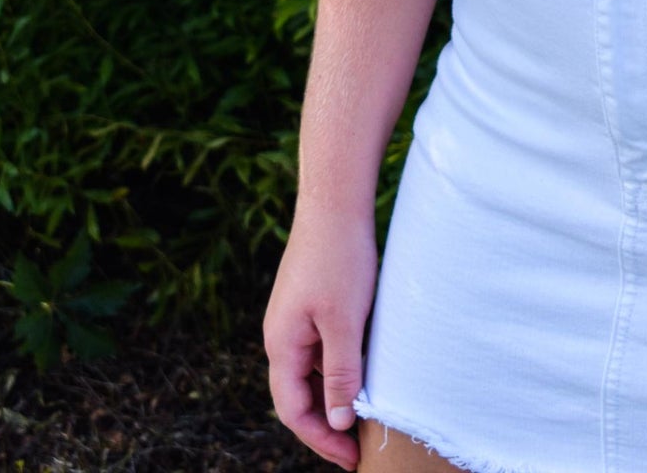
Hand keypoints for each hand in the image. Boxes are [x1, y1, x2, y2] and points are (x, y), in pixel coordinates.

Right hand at [264, 202, 378, 468]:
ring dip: (334, 395)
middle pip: (298, 396)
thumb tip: (338, 422)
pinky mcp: (310, 302)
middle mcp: (281, 336)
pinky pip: (320, 348)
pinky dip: (338, 367)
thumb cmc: (340, 258)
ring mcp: (294, 318)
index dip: (321, 439)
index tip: (351, 459)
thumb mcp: (344, 322)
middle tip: (358, 446)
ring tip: (366, 414)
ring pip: (310, 372)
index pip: (293, 411)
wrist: (335, 200)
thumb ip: (340, 373)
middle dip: (326, 425)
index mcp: (281, 345)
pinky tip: (364, 369)